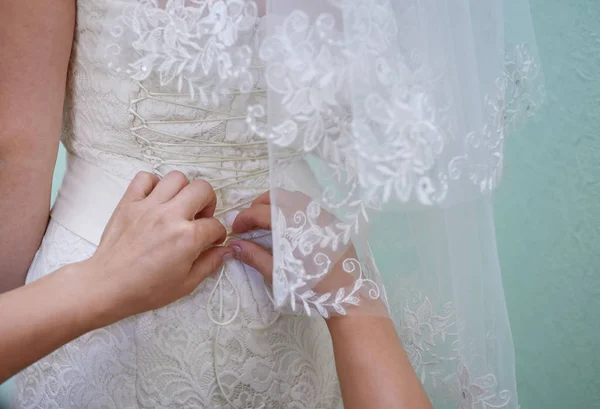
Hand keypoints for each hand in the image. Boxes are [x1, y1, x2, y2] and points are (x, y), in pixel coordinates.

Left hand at [80, 171, 231, 325]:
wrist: (107, 286)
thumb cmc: (146, 289)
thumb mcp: (186, 284)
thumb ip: (210, 264)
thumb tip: (225, 250)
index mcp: (188, 237)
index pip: (215, 225)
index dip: (217, 234)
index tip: (211, 241)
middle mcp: (170, 216)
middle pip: (203, 189)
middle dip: (208, 203)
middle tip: (199, 217)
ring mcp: (148, 206)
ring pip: (177, 178)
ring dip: (183, 190)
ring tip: (178, 206)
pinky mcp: (129, 203)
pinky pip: (144, 178)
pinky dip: (153, 184)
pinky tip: (155, 200)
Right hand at [230, 191, 385, 315]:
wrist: (346, 296)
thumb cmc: (311, 287)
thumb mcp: (278, 274)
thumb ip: (254, 256)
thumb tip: (233, 245)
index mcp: (294, 224)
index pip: (261, 212)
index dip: (244, 218)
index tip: (235, 230)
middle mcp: (309, 213)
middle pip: (277, 196)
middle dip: (258, 205)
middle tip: (249, 223)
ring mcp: (323, 215)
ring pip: (294, 198)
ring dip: (276, 205)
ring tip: (266, 223)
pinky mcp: (333, 222)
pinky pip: (309, 207)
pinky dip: (292, 210)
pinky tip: (288, 227)